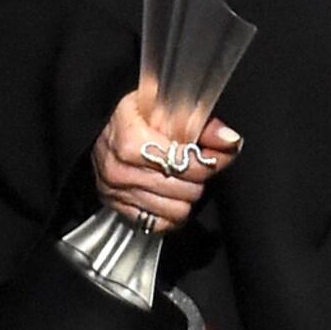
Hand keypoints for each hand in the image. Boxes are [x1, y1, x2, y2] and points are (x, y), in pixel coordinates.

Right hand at [91, 83, 240, 231]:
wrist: (101, 129)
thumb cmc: (136, 115)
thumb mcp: (165, 104)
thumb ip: (201, 122)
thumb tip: (229, 140)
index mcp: (129, 140)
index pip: (184, 162)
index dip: (209, 159)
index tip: (218, 154)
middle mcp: (120, 170)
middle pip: (185, 189)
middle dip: (198, 178)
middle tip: (198, 165)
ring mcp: (117, 193)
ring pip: (177, 210)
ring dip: (187, 196)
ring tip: (184, 179)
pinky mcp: (118, 209)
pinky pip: (160, 224)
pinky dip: (172, 213)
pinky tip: (172, 196)